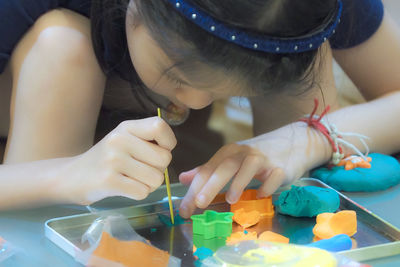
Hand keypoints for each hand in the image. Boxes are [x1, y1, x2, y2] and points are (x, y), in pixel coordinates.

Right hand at [57, 117, 176, 204]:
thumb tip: (169, 152)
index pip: (159, 126)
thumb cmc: (107, 159)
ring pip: (156, 178)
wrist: (72, 177)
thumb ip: (148, 140)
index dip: (168, 142)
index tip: (160, 151)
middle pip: (164, 158)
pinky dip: (139, 193)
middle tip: (142, 170)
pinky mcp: (108, 181)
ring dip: (149, 184)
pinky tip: (125, 188)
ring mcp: (113, 160)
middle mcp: (119, 140)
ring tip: (132, 179)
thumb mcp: (124, 140)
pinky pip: (142, 192)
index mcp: (126, 127)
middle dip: (159, 169)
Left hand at [179, 122, 329, 217]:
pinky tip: (261, 195)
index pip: (207, 170)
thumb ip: (208, 170)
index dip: (194, 189)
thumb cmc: (256, 157)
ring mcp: (263, 159)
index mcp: (228, 153)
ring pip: (248, 167)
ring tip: (230, 200)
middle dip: (211, 185)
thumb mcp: (230, 160)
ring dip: (239, 182)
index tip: (184, 209)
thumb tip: (184, 178)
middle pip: (225, 167)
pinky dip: (267, 185)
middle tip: (199, 203)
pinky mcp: (280, 166)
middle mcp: (243, 153)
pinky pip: (273, 176)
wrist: (292, 143)